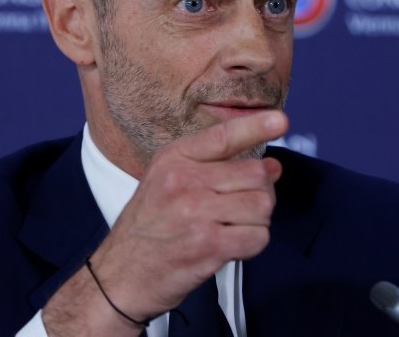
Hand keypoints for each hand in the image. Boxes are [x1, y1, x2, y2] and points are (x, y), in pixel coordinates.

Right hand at [43, 110, 286, 334]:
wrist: (118, 277)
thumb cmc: (149, 228)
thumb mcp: (169, 181)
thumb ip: (218, 168)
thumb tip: (273, 167)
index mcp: (174, 159)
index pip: (224, 136)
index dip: (256, 126)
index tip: (280, 121)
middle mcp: (184, 181)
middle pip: (256, 175)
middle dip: (261, 192)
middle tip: (242, 207)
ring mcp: (196, 213)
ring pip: (262, 205)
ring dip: (257, 220)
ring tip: (233, 227)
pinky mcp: (208, 245)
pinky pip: (258, 237)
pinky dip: (253, 243)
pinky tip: (232, 245)